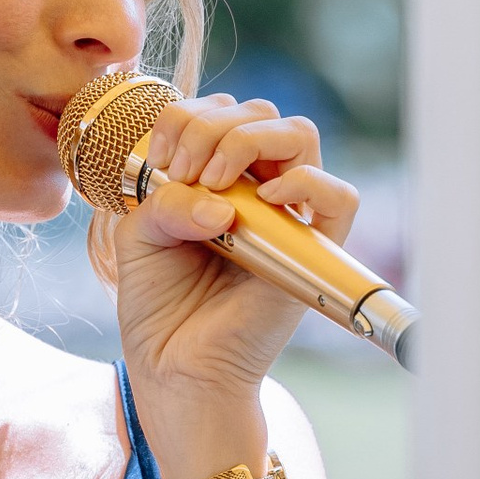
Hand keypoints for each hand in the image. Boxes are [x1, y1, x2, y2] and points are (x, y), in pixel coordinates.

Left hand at [109, 93, 362, 411]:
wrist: (174, 368)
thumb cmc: (161, 305)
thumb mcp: (140, 234)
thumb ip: (164, 196)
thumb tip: (218, 197)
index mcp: (219, 177)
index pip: (224, 110)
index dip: (188, 117)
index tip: (160, 160)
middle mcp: (259, 189)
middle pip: (261, 112)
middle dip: (211, 126)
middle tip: (181, 170)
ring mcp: (289, 216)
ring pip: (299, 135)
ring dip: (247, 141)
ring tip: (213, 180)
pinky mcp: (313, 251)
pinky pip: (339, 196)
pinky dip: (305, 182)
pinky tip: (264, 200)